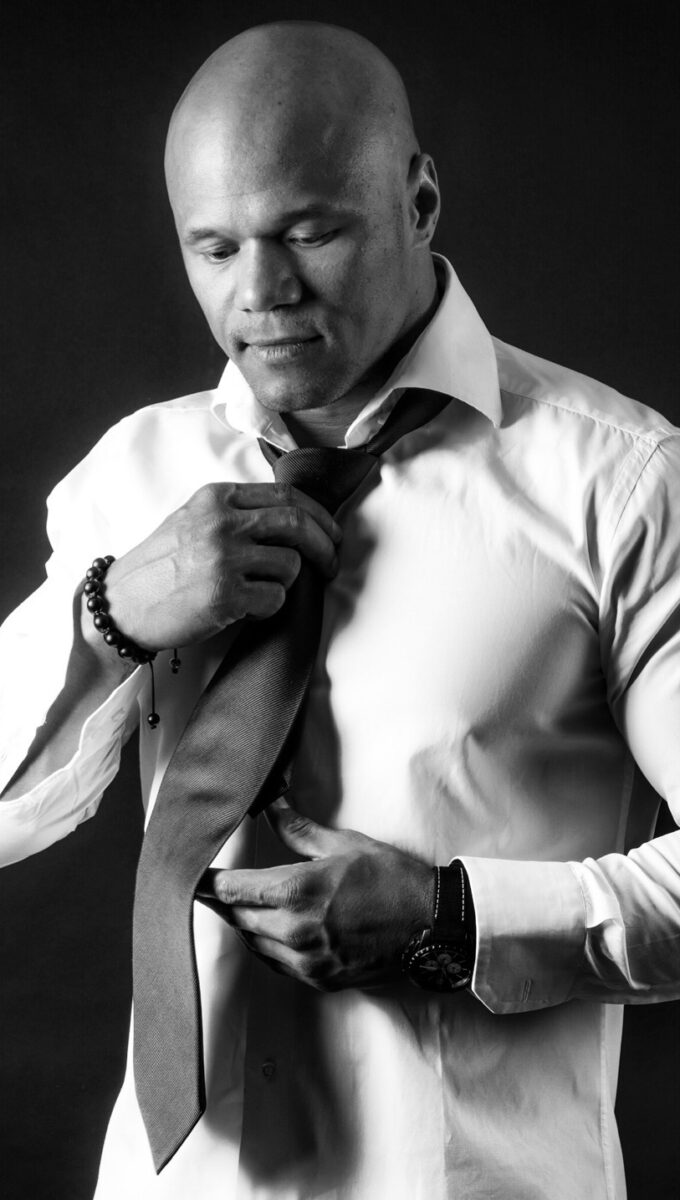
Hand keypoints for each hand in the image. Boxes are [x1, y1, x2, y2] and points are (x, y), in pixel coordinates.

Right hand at [100, 482, 340, 649]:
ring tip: (264, 592)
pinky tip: (248, 610)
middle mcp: (222, 522)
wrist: (121, 604)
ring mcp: (224, 558)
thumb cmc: (158, 566)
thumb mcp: (192, 519)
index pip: (287, 496)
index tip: (332, 534)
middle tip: (332, 565)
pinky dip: (270, 608)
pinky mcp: (224, 595)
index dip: (319, 516)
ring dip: (288, 583)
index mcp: (217, 497)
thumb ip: (235, 513)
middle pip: (297, 525)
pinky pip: (275, 599)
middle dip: (325, 546)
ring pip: (290, 565)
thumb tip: (293, 520)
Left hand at [196, 798, 433, 990]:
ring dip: (244, 925)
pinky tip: (270, 930)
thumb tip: (271, 807)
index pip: (232, 891)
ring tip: (240, 905)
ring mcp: (307, 961)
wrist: (431, 925)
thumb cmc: (392, 880)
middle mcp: (295, 931)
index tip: (193, 876)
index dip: (208, 883)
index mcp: (298, 892)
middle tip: (212, 887)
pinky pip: (276, 964)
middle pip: (237, 919)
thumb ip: (299, 831)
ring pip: (253, 944)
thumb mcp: (345, 844)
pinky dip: (265, 946)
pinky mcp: (319, 980)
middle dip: (224, 902)